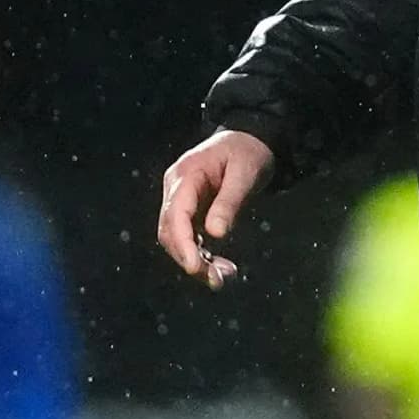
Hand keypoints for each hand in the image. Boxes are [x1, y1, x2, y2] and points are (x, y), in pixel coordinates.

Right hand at [156, 128, 275, 288]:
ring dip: (195, 261)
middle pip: (170, 231)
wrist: (248, 138)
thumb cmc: (248, 152)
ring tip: (222, 276)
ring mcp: (180, 199)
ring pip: (176, 238)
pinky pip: (187, 236)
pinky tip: (218, 266)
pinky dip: (199, 254)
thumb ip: (230, 202)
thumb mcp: (245, 173)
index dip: (182, 243)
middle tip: (217, 280)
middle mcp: (175, 188)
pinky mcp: (189, 209)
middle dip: (189, 259)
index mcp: (185, 175)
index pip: (175, 214)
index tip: (194, 267)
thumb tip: (216, 233)